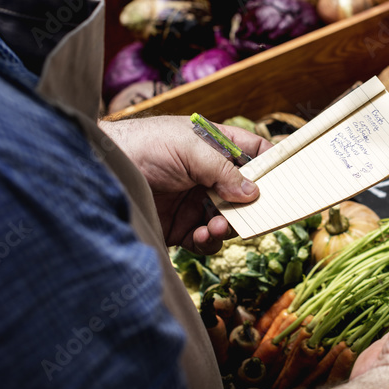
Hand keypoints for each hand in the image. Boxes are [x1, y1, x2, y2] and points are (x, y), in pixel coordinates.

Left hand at [100, 116, 272, 252]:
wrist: (100, 170)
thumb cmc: (144, 145)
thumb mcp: (189, 148)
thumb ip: (223, 169)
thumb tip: (254, 193)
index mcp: (216, 146)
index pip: (255, 153)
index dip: (273, 165)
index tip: (289, 182)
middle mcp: (209, 175)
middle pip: (247, 195)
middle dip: (250, 207)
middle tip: (249, 216)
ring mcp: (195, 202)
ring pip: (229, 221)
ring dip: (228, 228)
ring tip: (215, 228)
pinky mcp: (180, 227)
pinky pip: (206, 241)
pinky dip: (209, 243)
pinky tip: (200, 237)